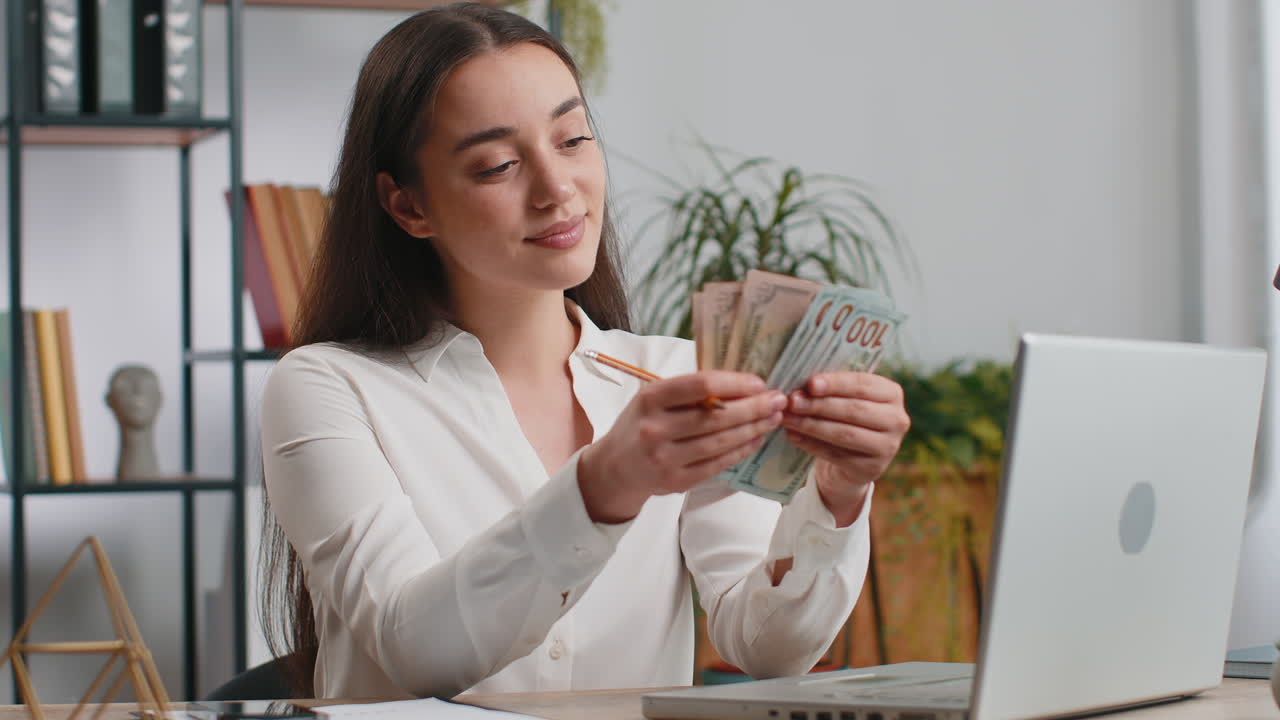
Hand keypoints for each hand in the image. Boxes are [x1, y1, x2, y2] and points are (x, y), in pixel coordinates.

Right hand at [578, 372, 786, 522]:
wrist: (614, 468)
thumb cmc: (641, 424)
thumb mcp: (653, 399)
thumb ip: (688, 393)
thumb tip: (741, 385)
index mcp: (651, 398)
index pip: (701, 385)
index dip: (735, 383)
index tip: (760, 383)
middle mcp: (656, 428)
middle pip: (716, 416)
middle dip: (754, 407)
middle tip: (779, 401)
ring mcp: (665, 458)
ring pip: (720, 441)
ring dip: (753, 429)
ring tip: (773, 419)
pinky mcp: (676, 481)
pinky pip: (717, 464)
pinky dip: (740, 450)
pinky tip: (756, 440)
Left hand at [782, 372, 909, 525]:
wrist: (853, 458)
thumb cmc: (846, 417)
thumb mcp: (845, 398)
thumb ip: (830, 390)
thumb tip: (801, 388)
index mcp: (892, 393)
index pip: (863, 385)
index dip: (836, 383)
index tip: (811, 383)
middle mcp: (897, 420)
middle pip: (854, 410)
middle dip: (820, 405)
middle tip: (792, 401)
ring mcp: (888, 446)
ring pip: (845, 434)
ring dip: (812, 425)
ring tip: (788, 418)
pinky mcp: (872, 469)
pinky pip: (837, 455)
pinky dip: (812, 445)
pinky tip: (793, 436)